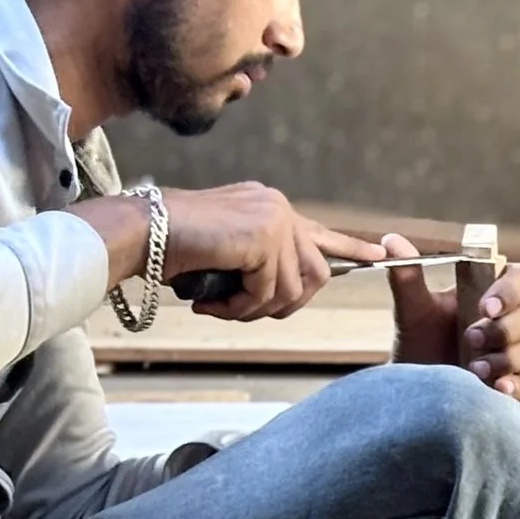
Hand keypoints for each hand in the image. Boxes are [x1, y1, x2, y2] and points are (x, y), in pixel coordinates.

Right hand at [76, 182, 383, 319]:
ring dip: (255, 311)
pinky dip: (240, 309)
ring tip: (221, 309)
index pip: (320, 232)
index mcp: (270, 207)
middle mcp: (278, 207)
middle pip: (315, 272)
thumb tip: (289, 293)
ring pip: (292, 289)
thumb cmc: (173, 249)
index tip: (377, 257)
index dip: (350, 248)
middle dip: (287, 304)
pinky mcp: (264, 238)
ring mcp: (274, 220)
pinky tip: (212, 305)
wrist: (142, 234)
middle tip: (246, 312)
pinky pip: (268, 293)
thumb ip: (261, 264)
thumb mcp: (228, 254)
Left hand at [385, 234, 519, 408]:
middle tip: (470, 337)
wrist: (416, 391)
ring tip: (474, 368)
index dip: (512, 289)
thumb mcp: (412, 311)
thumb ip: (407, 277)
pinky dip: (519, 386)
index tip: (486, 307)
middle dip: (505, 328)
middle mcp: (518, 322)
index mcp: (497, 294)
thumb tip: (392, 241)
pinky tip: (497, 388)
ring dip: (507, 357)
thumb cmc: (422, 344)